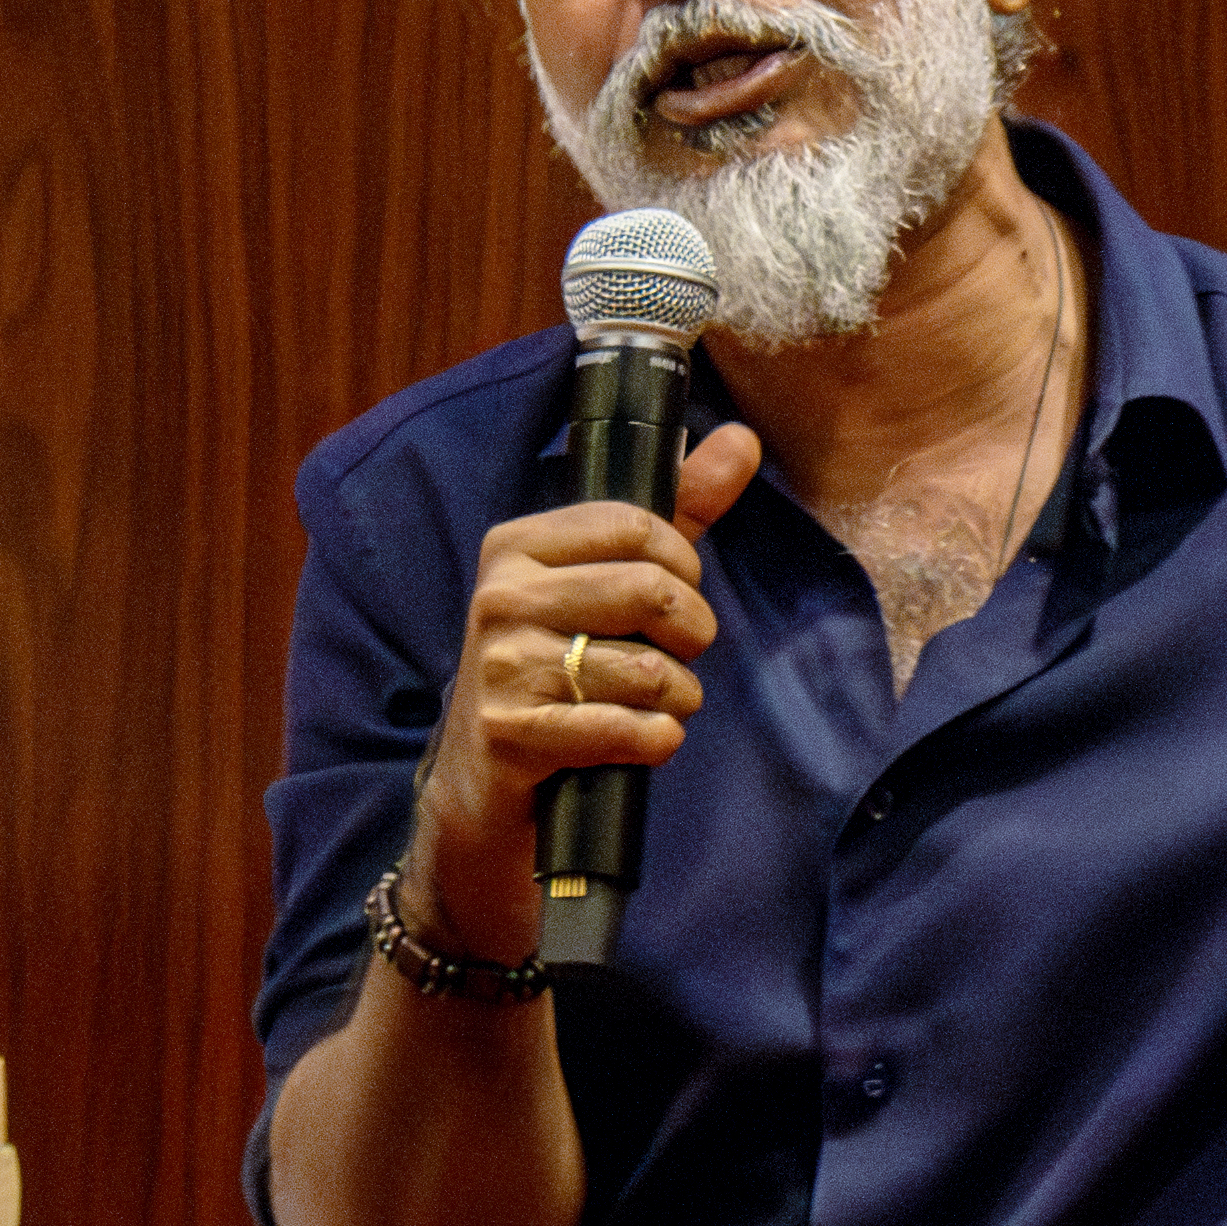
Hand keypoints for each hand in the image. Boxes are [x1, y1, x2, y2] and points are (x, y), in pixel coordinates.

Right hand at [400, 423, 765, 959]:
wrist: (483, 786)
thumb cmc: (558, 670)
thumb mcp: (606, 584)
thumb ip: (678, 511)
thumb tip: (743, 439)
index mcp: (516, 546)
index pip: (637, 524)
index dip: (683, 565)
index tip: (679, 593)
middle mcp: (499, 597)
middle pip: (649, 591)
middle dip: (692, 631)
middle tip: (682, 655)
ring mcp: (501, 666)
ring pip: (646, 668)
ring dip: (678, 696)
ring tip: (661, 704)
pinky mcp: (512, 733)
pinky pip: (626, 728)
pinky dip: (657, 739)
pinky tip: (647, 741)